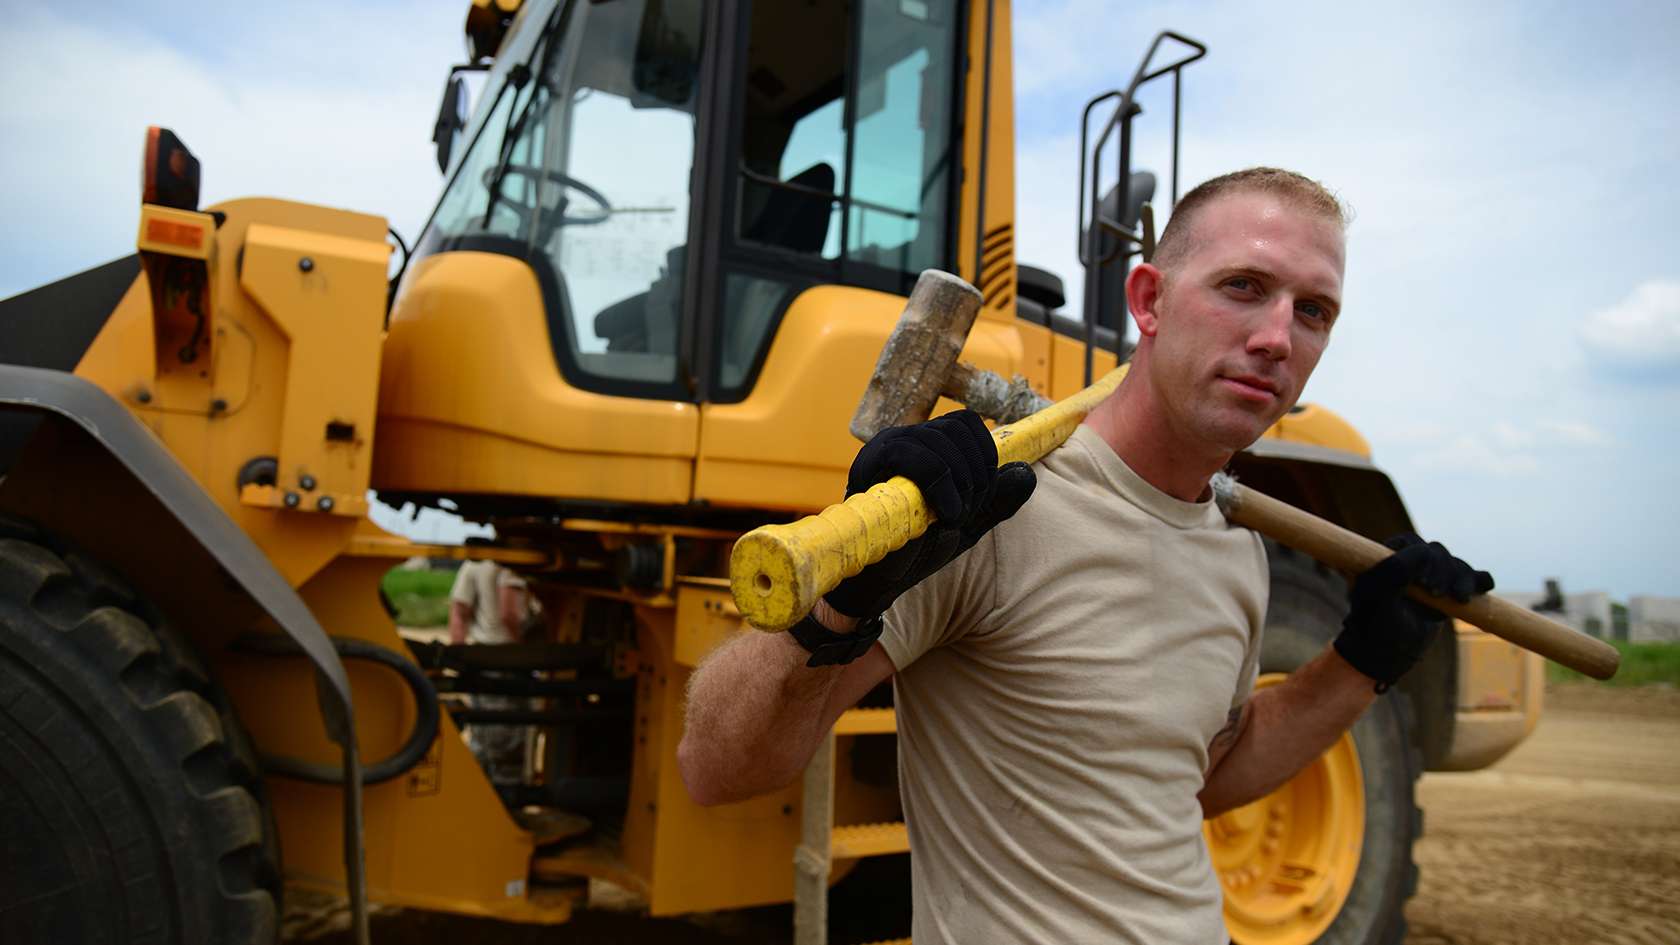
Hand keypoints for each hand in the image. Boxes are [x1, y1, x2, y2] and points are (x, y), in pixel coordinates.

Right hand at [822, 410, 1035, 619]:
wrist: (879, 580)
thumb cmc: (917, 548)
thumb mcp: (968, 524)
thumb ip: (997, 501)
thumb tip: (1027, 472)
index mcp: (924, 445)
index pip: (965, 422)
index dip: (985, 455)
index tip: (981, 498)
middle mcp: (902, 438)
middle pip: (957, 426)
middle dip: (977, 472)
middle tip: (968, 512)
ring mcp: (884, 448)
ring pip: (939, 438)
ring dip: (961, 480)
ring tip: (954, 517)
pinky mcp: (870, 464)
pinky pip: (913, 455)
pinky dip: (941, 484)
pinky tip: (946, 515)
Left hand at [1334, 534, 1493, 688]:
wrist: (1387, 654)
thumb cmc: (1375, 624)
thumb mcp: (1377, 597)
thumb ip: (1394, 571)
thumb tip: (1425, 550)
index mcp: (1387, 558)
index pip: (1411, 542)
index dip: (1422, 557)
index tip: (1422, 583)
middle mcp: (1411, 564)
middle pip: (1437, 552)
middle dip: (1443, 571)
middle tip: (1436, 594)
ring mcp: (1433, 578)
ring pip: (1456, 565)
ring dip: (1463, 578)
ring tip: (1460, 599)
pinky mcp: (1451, 593)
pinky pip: (1474, 578)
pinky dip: (1481, 580)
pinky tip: (1484, 589)